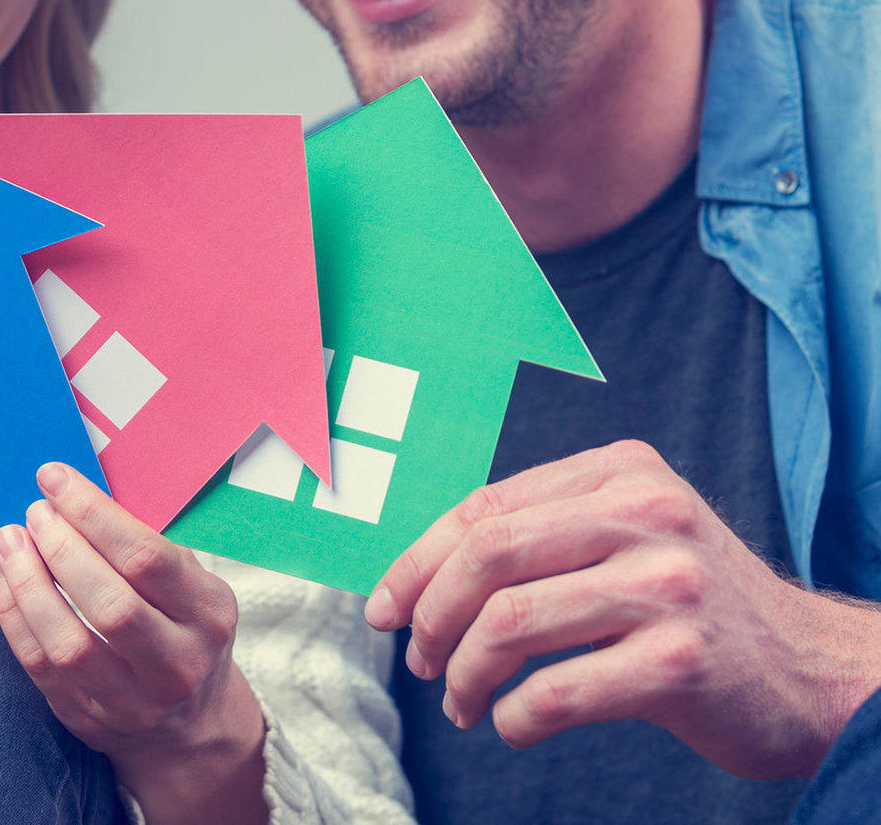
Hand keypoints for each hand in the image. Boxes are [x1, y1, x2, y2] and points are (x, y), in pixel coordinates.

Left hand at [0, 462, 267, 824]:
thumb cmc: (182, 626)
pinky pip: (38, 666)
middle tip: (34, 512)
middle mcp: (177, 663)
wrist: (191, 723)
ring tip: (8, 540)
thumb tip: (79, 492)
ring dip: (28, 583)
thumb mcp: (191, 583)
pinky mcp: (89, 720)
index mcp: (208, 614)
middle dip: (61, 548)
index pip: (147, 558)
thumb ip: (146, 543)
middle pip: (110, 605)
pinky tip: (2, 575)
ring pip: (68, 643)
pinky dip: (13, 614)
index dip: (94, 514)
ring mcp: (133, 702)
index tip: (55, 480)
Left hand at [365, 439, 880, 778]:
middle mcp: (646, 513)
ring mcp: (668, 586)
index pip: (486, 507)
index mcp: (619, 470)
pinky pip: (557, 692)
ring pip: (511, 623)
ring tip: (460, 700)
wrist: (809, 667)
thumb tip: (419, 574)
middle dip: (431, 613)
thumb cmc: (689, 602)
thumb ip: (541, 531)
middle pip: (488, 555)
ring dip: (464, 673)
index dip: (419, 560)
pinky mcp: (682, 662)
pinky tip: (511, 723)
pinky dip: (514, 716)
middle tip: (419, 657)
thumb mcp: (627, 533)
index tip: (384, 608)